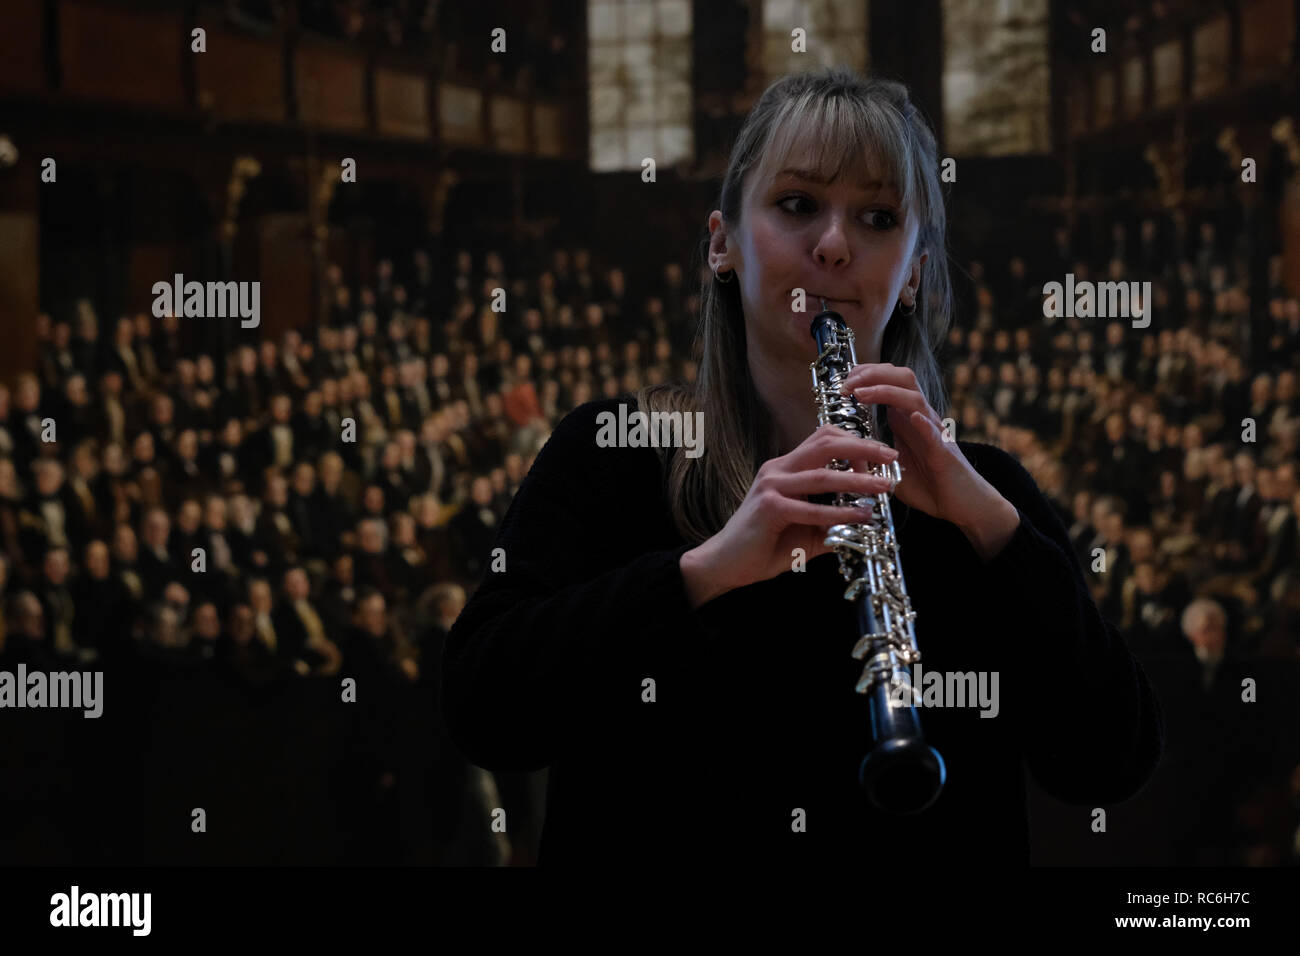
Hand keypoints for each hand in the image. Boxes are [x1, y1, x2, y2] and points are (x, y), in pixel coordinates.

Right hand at [679, 424, 900, 607]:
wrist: (727, 564)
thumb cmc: (766, 544)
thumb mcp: (807, 529)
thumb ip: (833, 520)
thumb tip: (868, 520)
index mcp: (785, 467)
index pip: (822, 439)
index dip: (854, 442)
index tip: (882, 456)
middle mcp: (777, 469)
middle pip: (825, 444)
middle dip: (863, 447)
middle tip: (891, 457)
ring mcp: (771, 486)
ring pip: (822, 475)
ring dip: (858, 479)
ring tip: (884, 486)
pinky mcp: (769, 508)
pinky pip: (811, 508)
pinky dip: (839, 512)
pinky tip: (860, 516)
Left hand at [838, 362, 1010, 529]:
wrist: (962, 505)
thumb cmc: (929, 485)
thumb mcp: (890, 467)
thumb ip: (872, 454)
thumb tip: (847, 451)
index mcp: (906, 419)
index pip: (890, 382)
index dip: (867, 375)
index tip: (845, 380)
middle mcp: (921, 418)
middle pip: (902, 379)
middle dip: (873, 374)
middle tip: (849, 383)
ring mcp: (934, 433)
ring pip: (914, 399)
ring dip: (886, 391)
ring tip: (861, 394)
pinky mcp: (943, 453)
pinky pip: (934, 434)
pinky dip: (923, 423)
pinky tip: (912, 417)